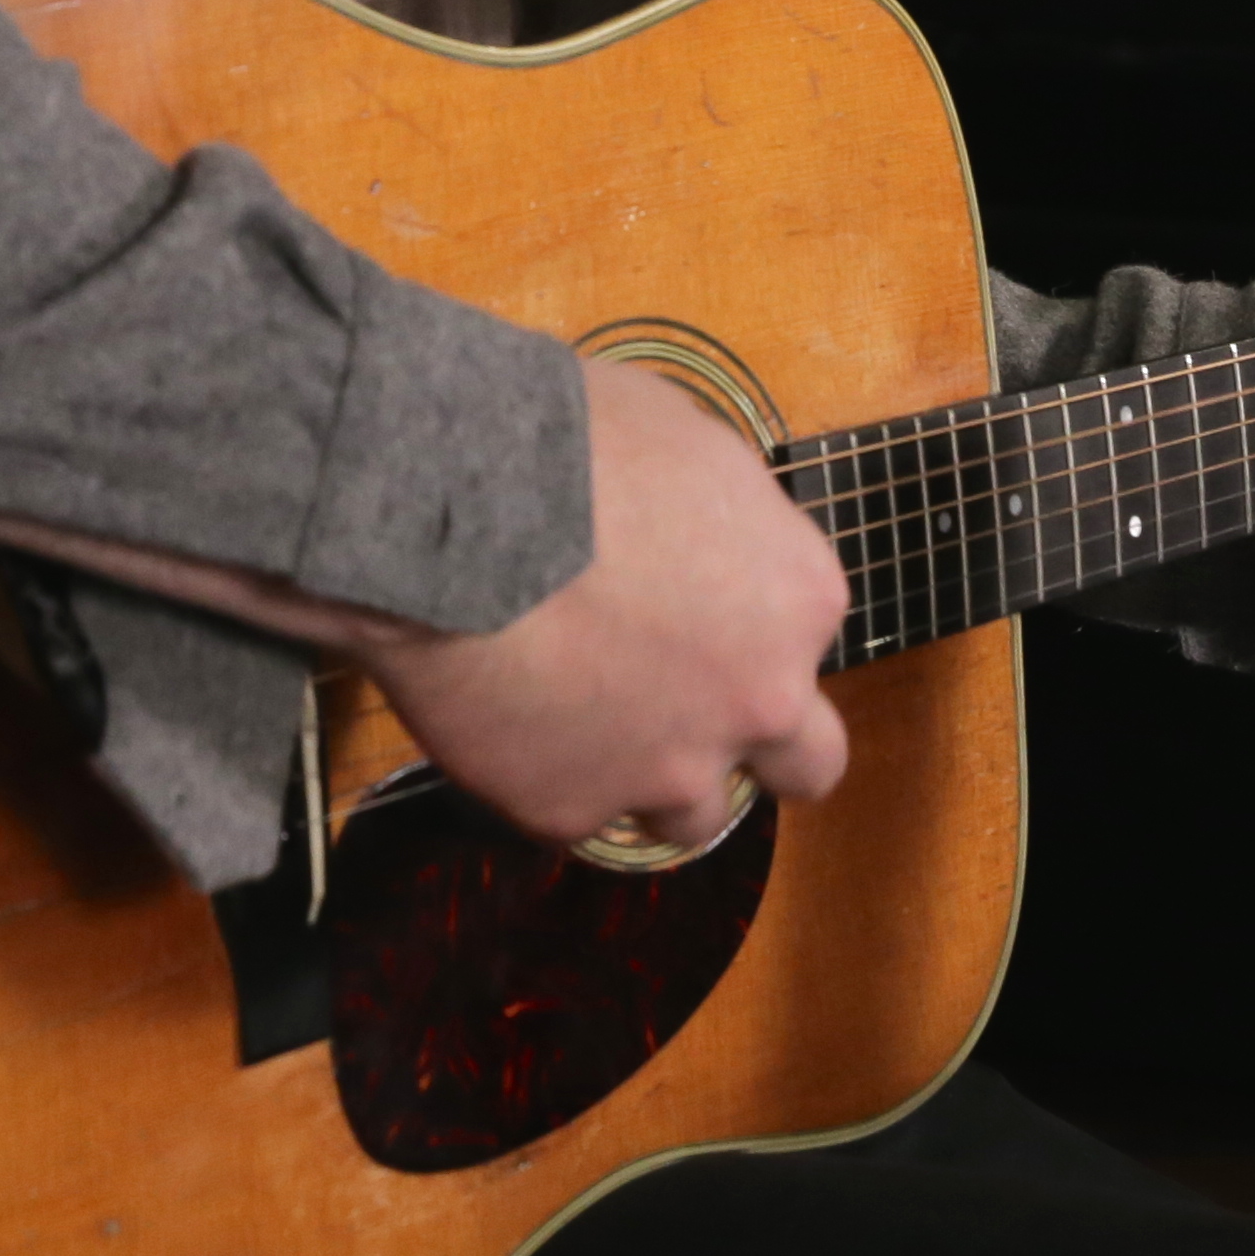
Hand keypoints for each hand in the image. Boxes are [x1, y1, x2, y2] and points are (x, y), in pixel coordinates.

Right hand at [367, 358, 850, 848]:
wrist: (449, 510)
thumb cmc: (569, 442)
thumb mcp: (685, 441)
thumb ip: (719, 516)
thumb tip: (696, 526)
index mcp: (799, 598)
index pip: (804, 637)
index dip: (747, 624)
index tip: (692, 602)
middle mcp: (758, 700)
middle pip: (805, 763)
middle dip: (759, 744)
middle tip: (690, 706)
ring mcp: (667, 768)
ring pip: (690, 814)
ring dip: (652, 772)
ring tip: (579, 716)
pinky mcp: (570, 809)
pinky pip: (569, 808)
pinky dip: (544, 772)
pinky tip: (502, 713)